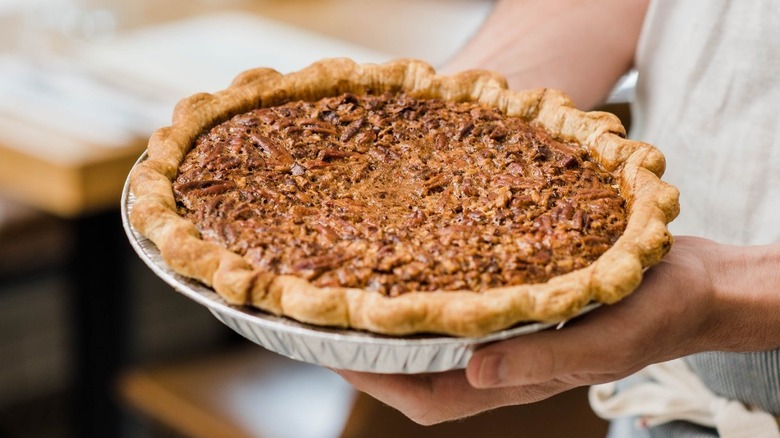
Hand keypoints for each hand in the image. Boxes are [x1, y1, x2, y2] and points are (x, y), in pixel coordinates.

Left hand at [337, 236, 735, 424]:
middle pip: (418, 363)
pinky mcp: (519, 296)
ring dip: (396, 311)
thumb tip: (473, 373)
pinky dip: (434, 282)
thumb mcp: (602, 342)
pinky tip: (417, 251)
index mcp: (514, 380)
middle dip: (370, 344)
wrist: (691, 284)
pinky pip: (464, 296)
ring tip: (358, 278)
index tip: (331, 349)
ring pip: (436, 329)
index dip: (374, 378)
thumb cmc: (652, 316)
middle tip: (327, 306)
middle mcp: (500, 356)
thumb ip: (540, 361)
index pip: (425, 396)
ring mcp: (507, 327)